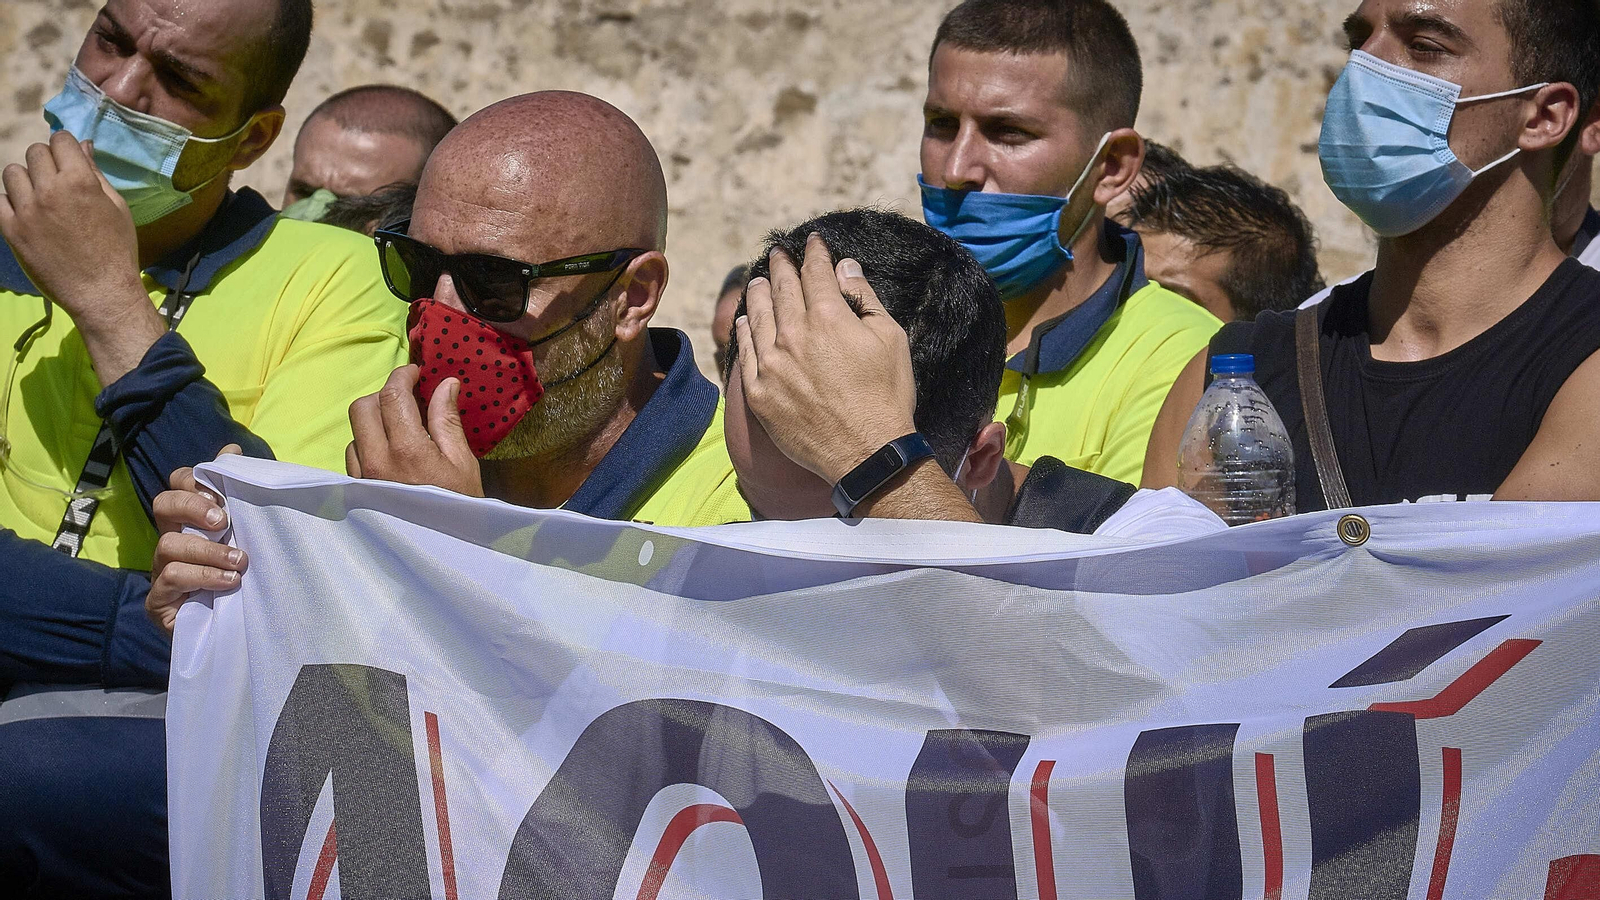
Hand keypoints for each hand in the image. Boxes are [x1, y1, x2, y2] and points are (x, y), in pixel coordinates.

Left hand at [0, 132, 149, 319]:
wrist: (101, 292)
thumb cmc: (117, 250)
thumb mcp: (117, 208)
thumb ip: (96, 174)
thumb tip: (82, 145)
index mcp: (81, 181)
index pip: (60, 140)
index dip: (65, 147)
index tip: (69, 160)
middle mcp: (51, 190)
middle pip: (35, 153)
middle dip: (47, 162)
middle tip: (56, 182)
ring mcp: (27, 210)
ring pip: (13, 172)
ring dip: (26, 180)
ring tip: (39, 198)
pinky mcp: (12, 230)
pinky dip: (11, 203)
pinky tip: (27, 214)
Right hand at [147, 445, 246, 635]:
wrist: (226, 628)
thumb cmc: (235, 574)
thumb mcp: (242, 534)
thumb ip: (237, 495)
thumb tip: (232, 450)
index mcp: (190, 519)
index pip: (179, 482)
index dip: (194, 481)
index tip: (223, 495)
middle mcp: (171, 538)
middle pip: (163, 504)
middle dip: (192, 506)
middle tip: (222, 521)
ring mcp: (161, 569)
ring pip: (168, 545)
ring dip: (207, 551)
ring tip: (238, 563)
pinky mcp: (159, 600)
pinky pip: (171, 578)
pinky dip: (202, 577)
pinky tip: (229, 583)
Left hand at [346, 365, 483, 495]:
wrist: (445, 552)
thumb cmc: (461, 506)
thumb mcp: (463, 462)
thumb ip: (447, 420)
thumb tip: (445, 383)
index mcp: (408, 451)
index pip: (391, 396)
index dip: (401, 376)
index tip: (414, 372)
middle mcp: (377, 462)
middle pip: (362, 407)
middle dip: (383, 394)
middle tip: (407, 397)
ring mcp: (363, 478)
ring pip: (354, 431)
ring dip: (375, 421)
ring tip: (400, 427)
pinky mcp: (357, 491)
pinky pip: (353, 455)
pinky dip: (369, 444)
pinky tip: (390, 453)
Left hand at [735, 233, 918, 483]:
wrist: (866, 452)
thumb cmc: (886, 396)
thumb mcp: (890, 340)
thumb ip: (864, 299)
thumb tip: (845, 267)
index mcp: (828, 317)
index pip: (815, 273)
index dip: (814, 253)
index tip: (813, 242)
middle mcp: (793, 335)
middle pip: (781, 289)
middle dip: (782, 266)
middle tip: (779, 253)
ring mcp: (771, 364)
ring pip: (757, 316)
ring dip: (758, 293)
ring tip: (759, 281)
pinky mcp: (759, 392)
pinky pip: (743, 353)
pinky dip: (743, 332)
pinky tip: (743, 321)